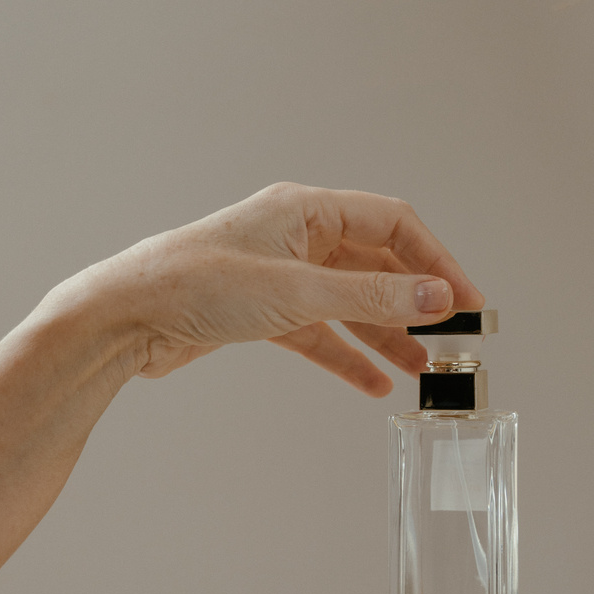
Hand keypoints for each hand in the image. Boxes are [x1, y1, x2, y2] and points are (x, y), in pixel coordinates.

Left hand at [65, 181, 484, 395]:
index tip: (467, 301)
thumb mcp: (298, 291)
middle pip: (376, 264)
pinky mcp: (262, 313)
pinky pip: (320, 333)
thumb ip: (373, 296)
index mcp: (306, 210)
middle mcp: (296, 236)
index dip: (436, 262)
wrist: (126, 318)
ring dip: (386, 334)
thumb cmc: (197, 284)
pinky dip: (347, 357)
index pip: (393, 225)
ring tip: (421, 368)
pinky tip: (373, 384)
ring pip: (350, 303)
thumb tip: (437, 297)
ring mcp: (280, 275)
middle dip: (415, 301)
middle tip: (452, 338)